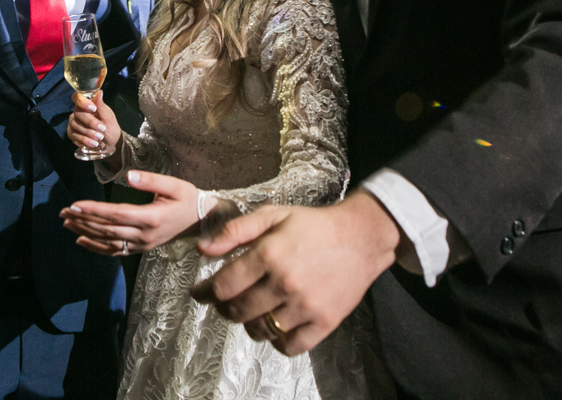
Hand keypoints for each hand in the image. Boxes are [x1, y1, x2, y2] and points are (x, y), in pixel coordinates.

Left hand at [60, 170, 213, 254]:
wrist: (201, 220)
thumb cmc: (188, 198)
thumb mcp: (174, 185)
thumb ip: (151, 180)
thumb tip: (129, 177)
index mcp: (152, 217)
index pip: (117, 214)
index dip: (94, 210)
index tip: (75, 204)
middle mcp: (145, 235)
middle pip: (108, 229)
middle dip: (83, 220)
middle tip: (63, 212)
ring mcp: (142, 244)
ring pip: (108, 241)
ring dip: (85, 233)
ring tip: (67, 223)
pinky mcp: (141, 248)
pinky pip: (115, 250)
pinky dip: (96, 247)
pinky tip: (80, 241)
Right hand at [67, 89, 120, 156]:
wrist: (110, 143)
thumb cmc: (110, 127)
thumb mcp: (109, 118)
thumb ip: (101, 106)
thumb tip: (99, 92)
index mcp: (88, 104)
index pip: (77, 97)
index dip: (82, 102)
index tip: (92, 109)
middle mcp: (78, 112)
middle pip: (78, 113)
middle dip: (90, 122)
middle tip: (102, 129)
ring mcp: (74, 122)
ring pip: (75, 125)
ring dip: (88, 133)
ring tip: (99, 138)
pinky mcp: (72, 133)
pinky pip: (74, 136)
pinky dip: (84, 140)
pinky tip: (93, 143)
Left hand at [190, 189, 399, 355]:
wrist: (361, 238)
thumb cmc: (313, 225)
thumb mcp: (272, 215)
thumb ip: (234, 231)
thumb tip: (202, 249)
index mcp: (269, 254)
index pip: (223, 286)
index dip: (205, 292)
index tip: (200, 292)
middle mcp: (285, 283)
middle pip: (238, 311)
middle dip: (224, 308)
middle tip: (225, 301)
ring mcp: (305, 306)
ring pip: (260, 330)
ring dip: (249, 323)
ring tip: (251, 310)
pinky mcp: (324, 322)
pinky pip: (289, 346)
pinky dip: (277, 341)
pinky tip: (276, 325)